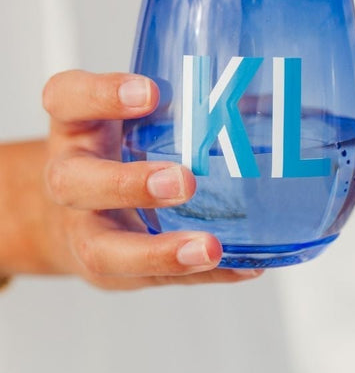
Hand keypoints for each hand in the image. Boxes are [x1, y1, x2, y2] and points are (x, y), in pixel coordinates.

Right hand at [35, 69, 257, 290]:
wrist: (72, 214)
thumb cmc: (117, 153)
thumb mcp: (133, 119)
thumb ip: (187, 110)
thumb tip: (270, 104)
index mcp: (76, 128)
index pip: (67, 100)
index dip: (101, 94)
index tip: (150, 92)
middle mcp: (70, 178)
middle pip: (73, 182)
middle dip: (127, 184)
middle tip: (183, 181)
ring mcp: (86, 230)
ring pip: (102, 249)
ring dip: (158, 252)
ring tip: (209, 247)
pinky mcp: (110, 272)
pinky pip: (152, 280)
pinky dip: (200, 275)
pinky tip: (241, 268)